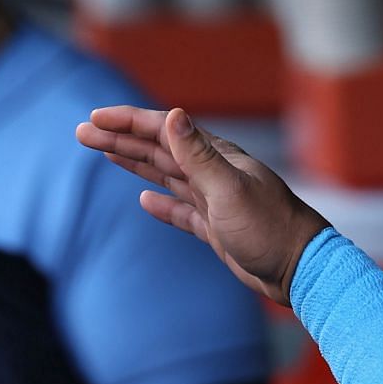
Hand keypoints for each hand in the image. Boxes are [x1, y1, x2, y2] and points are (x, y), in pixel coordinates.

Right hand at [75, 105, 329, 304]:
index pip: (163, 131)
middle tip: (83, 132)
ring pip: (164, 175)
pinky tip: (144, 201)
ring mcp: (213, 200)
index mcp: (215, 158)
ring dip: (133, 163)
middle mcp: (213, 173)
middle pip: (157, 150)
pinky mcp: (214, 227)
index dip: (128, 122)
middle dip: (120, 139)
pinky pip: (180, 209)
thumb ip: (197, 154)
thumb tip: (172, 114)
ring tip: (105, 153)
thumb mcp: (228, 189)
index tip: (96, 117)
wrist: (299, 269)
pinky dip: (160, 204)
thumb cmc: (269, 228)